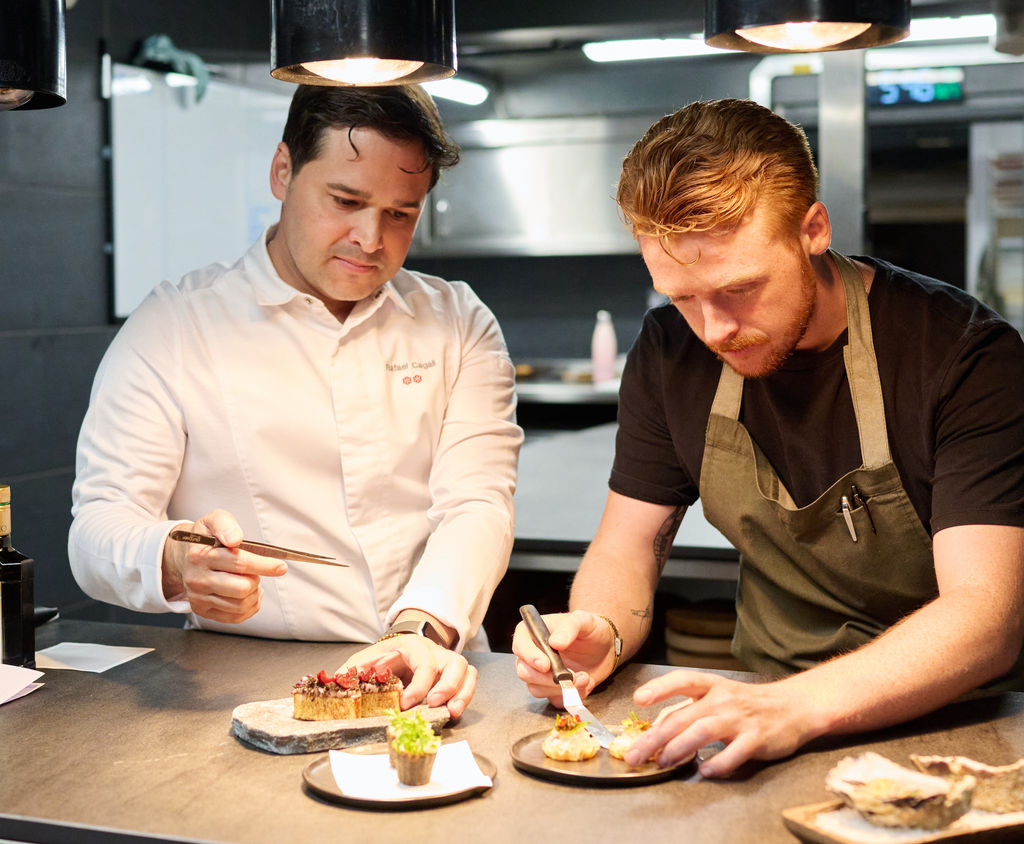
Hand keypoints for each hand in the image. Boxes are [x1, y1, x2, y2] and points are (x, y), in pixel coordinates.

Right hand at [161, 510, 287, 623]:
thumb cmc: (206, 538)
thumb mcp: (214, 520)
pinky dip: (249, 607)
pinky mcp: (202, 610)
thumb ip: (225, 525)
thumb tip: (235, 539)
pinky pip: (235, 617)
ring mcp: (198, 597)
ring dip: (255, 593)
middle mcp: (197, 579)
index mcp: (200, 555)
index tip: (281, 566)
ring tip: (252, 581)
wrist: (184, 557)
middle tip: (258, 571)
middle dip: (257, 579)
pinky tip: (248, 594)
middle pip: (241, 588)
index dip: (264, 565)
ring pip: (240, 605)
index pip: (239, 562)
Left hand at [339, 637, 476, 720]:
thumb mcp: (362, 662)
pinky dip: (465, 696)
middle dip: (447, 686)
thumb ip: (350, 673)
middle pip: (454, 662)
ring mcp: (446, 664)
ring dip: (462, 692)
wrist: (394, 653)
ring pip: (467, 671)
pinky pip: (469, 682)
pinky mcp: (453, 677)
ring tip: (451, 711)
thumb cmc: (380, 659)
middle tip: (433, 704)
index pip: (424, 661)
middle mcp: (434, 652)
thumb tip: (335, 685)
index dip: (419, 683)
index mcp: (412, 646)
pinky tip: (454, 711)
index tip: (406, 703)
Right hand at [511, 610, 615, 705]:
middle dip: (547, 679)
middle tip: (571, 676)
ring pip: (537, 689)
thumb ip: (569, 627)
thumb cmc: (590, 629)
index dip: (529, 657)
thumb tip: (555, 642)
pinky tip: (585, 684)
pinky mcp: (552, 690)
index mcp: (533, 633)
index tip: (546, 665)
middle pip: (524, 672)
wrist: (604, 647)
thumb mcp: (583, 621)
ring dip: (562, 688)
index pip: (520, 646)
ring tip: (585, 677)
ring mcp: (541, 675)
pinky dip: (571, 696)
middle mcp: (532, 655)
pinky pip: (554, 700)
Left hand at [623, 670, 820, 777]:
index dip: (659, 688)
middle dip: (655, 737)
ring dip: (679, 749)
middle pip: (683, 716)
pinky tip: (705, 771)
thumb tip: (657, 725)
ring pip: (703, 732)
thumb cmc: (748, 703)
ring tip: (663, 762)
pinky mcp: (757, 739)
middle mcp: (723, 699)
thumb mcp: (717, 696)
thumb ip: (687, 708)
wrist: (793, 706)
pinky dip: (717, 764)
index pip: (682, 680)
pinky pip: (733, 754)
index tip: (639, 699)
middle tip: (635, 755)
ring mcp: (740, 718)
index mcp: (712, 685)